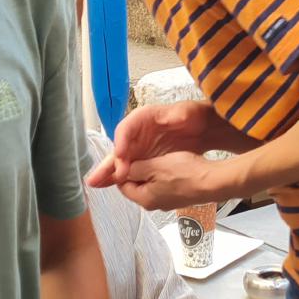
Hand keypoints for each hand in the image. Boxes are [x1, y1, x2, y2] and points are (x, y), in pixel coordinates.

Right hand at [85, 102, 216, 190]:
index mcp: (144, 117)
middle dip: (109, 163)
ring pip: (121, 159)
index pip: (126, 128)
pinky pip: (129, 167)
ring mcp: (139, 145)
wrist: (201, 129)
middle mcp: (137, 131)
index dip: (121, 143)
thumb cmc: (193, 118)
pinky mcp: (144, 157)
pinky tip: (112, 185)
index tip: (120, 157)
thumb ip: (180, 115)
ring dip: (110, 172)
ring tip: (96, 184)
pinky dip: (121, 176)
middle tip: (97, 178)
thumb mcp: (189, 113)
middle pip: (119, 147)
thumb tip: (175, 117)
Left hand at [115, 151, 231, 211]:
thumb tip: (122, 171)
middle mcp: (154, 205)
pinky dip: (164, 175)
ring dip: (152, 172)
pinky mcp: (178, 198)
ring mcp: (167, 202)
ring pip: (151, 184)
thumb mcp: (154, 166)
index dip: (123, 170)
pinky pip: (164, 186)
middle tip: (145, 156)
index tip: (128, 158)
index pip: (122, 186)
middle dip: (138, 171)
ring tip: (160, 159)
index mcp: (144, 199)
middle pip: (136, 186)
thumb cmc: (185, 174)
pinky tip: (172, 165)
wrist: (212, 182)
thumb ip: (134, 169)